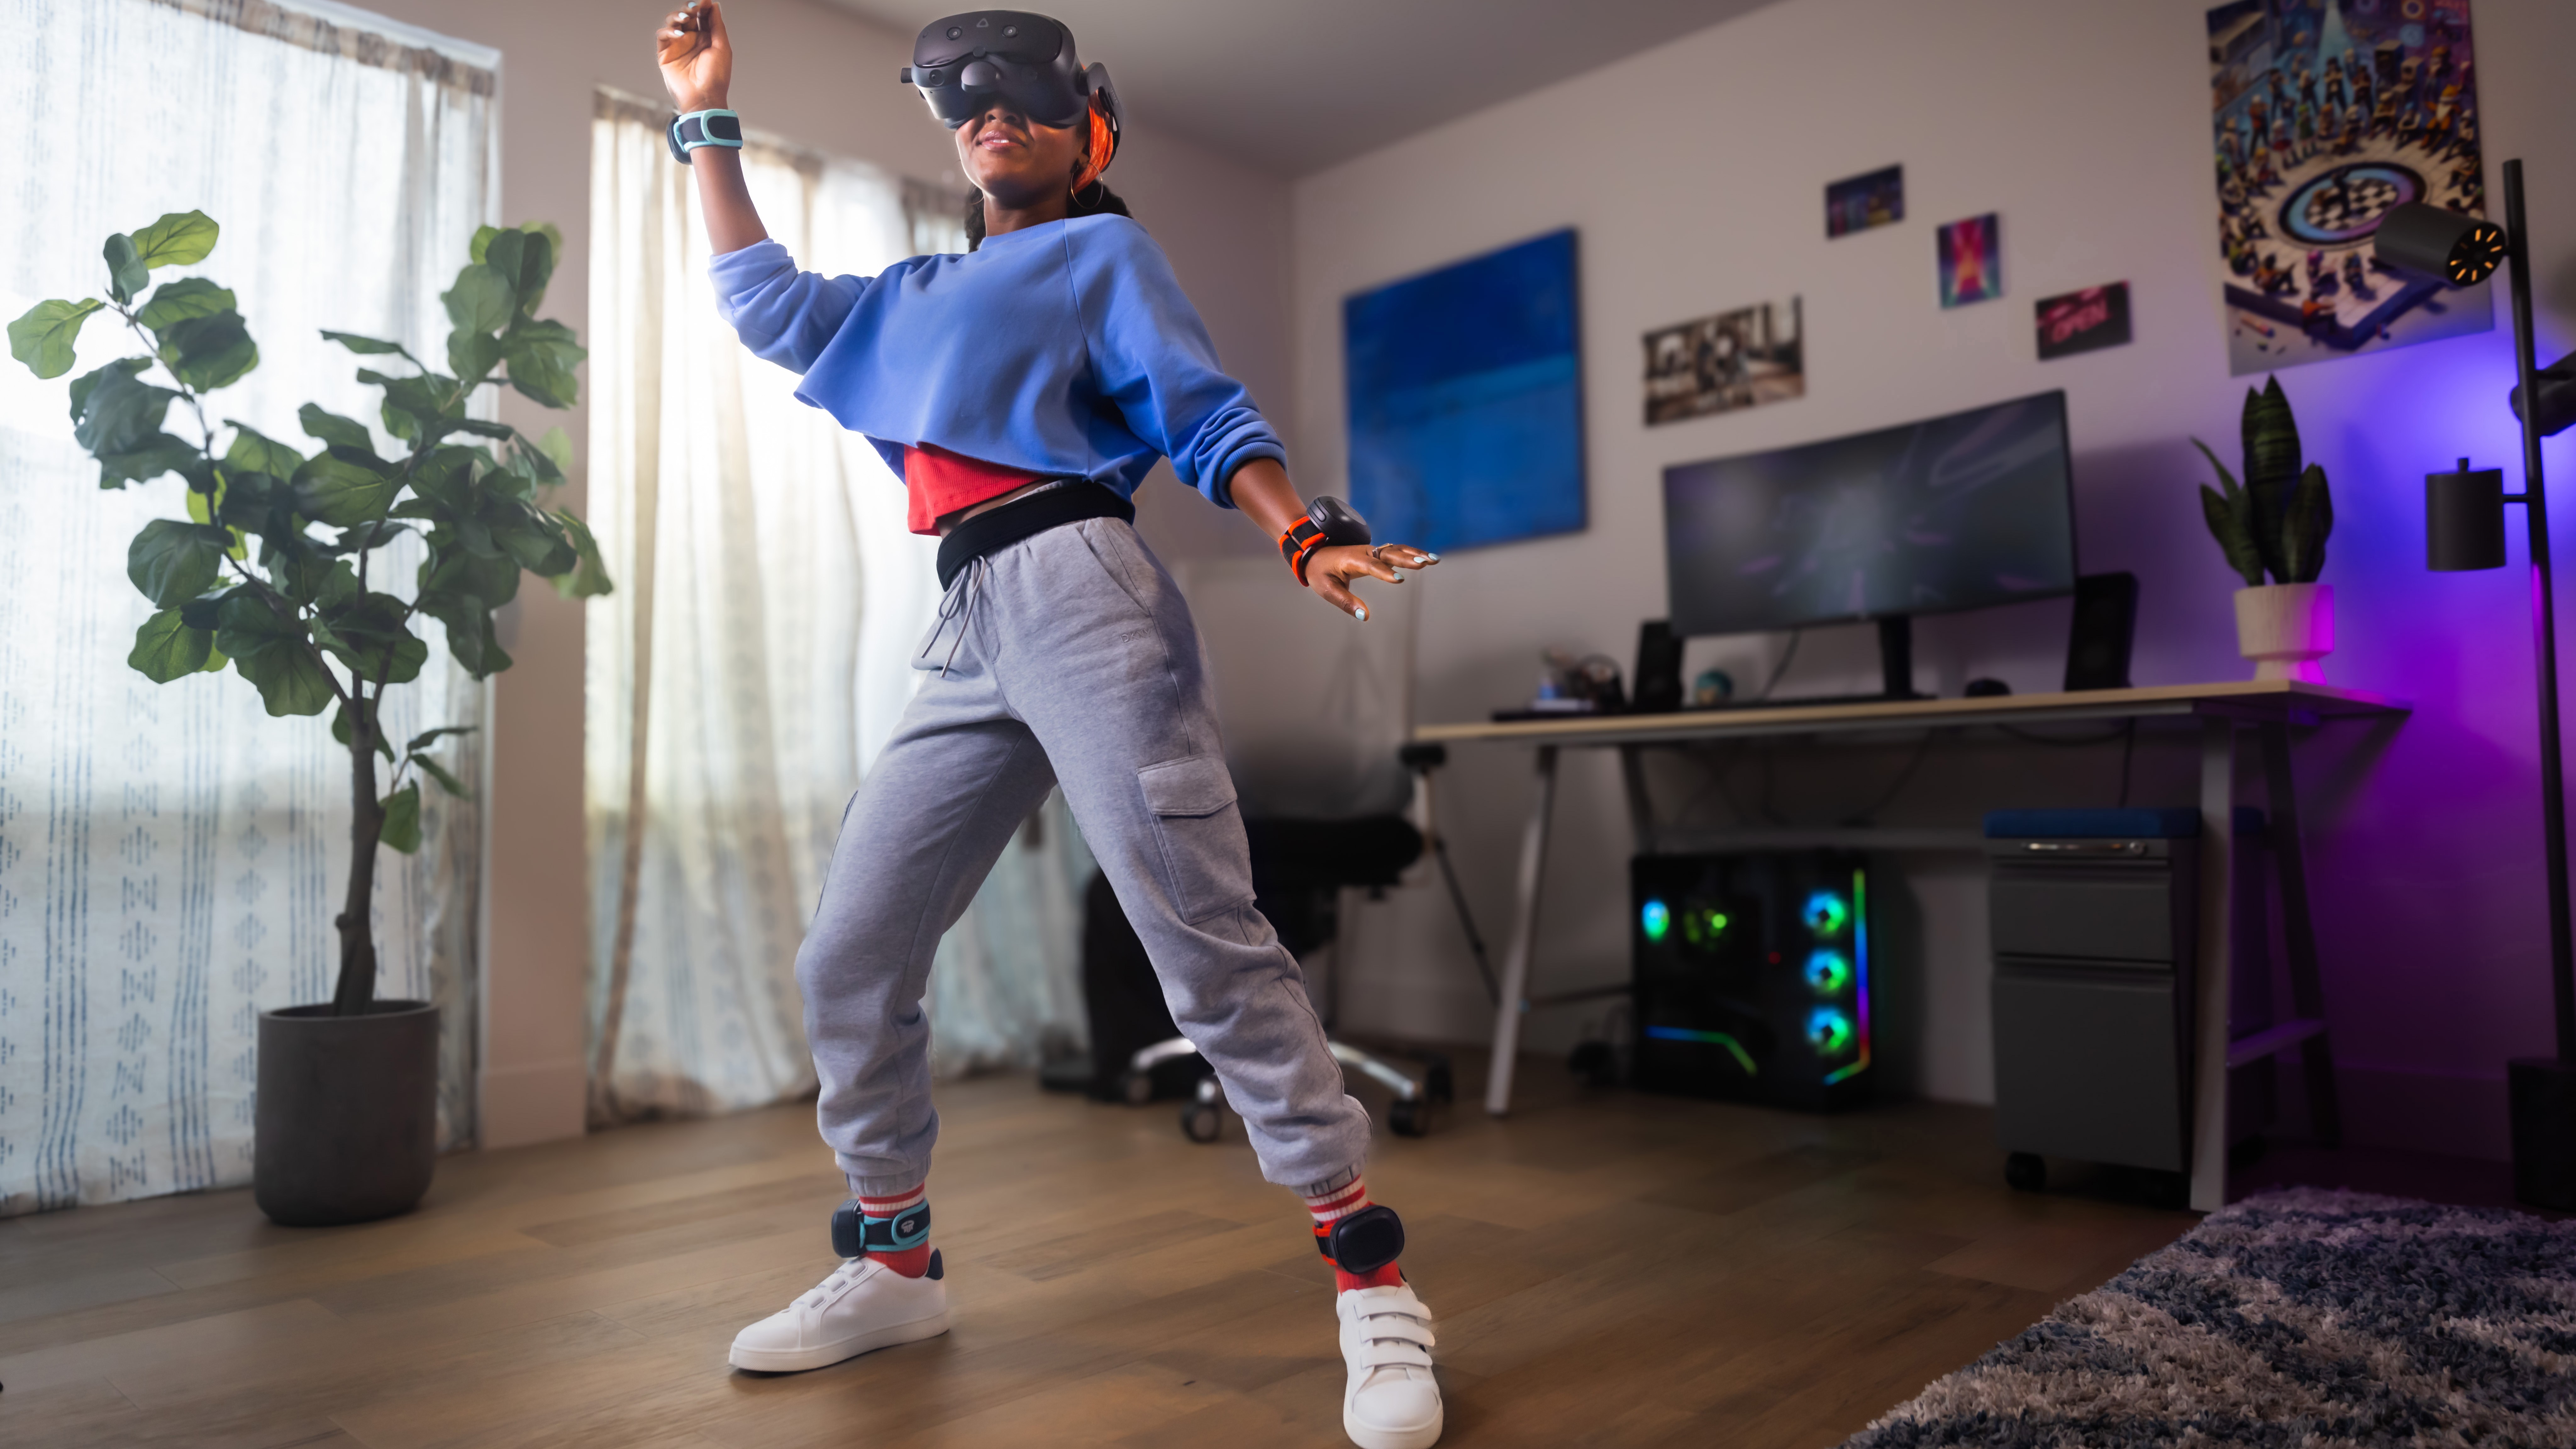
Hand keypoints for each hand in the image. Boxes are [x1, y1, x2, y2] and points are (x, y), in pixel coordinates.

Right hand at [657, 0, 731, 112]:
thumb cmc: (716, 75)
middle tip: (694, 7)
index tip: (705, 1)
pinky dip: (669, 31)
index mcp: (707, 38)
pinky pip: (662, 35)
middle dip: (689, 8)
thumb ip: (717, 25)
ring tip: (686, 18)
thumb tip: (713, 4)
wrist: (704, 96)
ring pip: (672, 22)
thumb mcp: (722, 46)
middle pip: (686, 16)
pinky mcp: (665, 53)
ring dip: (678, 16)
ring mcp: (678, 45)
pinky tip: (679, 35)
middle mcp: (691, 40)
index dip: (702, 7)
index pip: (702, 16)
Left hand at [1306, 543, 1435, 621]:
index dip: (1385, 572)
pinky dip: (1411, 553)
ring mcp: (1371, 550)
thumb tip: (1365, 617)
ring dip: (1414, 554)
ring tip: (1433, 560)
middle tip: (1424, 562)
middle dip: (1407, 558)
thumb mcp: (1327, 590)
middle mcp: (1364, 552)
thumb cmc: (1320, 572)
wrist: (1314, 552)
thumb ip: (1346, 603)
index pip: (1370, 566)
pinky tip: (1425, 558)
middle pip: (1389, 553)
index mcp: (1351, 559)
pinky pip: (1395, 551)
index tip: (1399, 580)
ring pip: (1396, 549)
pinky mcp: (1376, 553)